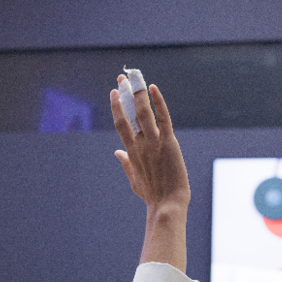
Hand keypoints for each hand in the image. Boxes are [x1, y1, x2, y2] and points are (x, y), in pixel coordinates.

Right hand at [110, 78, 189, 210]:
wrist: (166, 205)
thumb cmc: (152, 195)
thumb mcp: (135, 179)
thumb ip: (126, 163)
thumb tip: (117, 152)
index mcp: (132, 152)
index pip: (121, 124)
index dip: (116, 107)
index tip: (114, 93)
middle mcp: (140, 145)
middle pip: (129, 114)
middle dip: (124, 94)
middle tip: (121, 77)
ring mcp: (153, 143)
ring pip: (143, 113)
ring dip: (138, 93)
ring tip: (135, 76)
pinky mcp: (168, 143)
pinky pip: (163, 118)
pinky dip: (158, 102)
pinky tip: (153, 88)